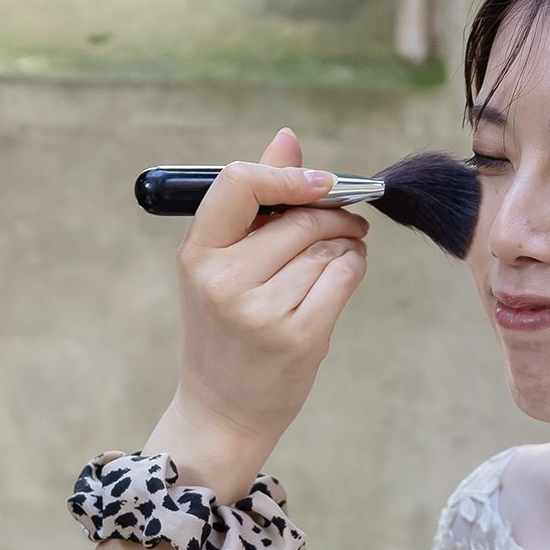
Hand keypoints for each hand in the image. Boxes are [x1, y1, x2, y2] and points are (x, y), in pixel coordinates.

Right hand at [160, 127, 368, 495]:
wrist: (223, 411)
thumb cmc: (226, 330)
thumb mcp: (223, 265)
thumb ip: (256, 201)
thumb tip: (286, 139)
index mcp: (197, 254)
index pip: (240, 181)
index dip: (288, 176)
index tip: (319, 183)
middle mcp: (224, 281)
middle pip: (300, 216)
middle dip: (333, 214)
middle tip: (345, 224)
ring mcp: (261, 312)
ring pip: (327, 247)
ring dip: (345, 246)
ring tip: (336, 258)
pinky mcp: (299, 336)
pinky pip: (343, 277)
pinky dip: (352, 269)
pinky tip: (342, 276)